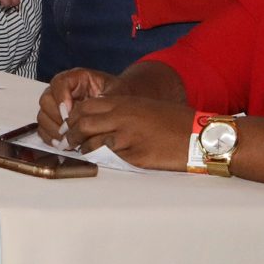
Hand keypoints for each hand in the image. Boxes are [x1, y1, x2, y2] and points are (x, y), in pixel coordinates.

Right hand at [34, 68, 114, 144]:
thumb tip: (92, 111)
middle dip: (57, 118)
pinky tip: (64, 144)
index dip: (61, 97)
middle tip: (70, 131)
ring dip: (54, 131)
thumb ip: (105, 99)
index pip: (59, 83)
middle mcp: (61, 90)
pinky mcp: (54, 120)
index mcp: (75, 78)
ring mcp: (55, 106)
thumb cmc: (118, 95)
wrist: (119, 104)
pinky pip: (43, 129)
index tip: (70, 111)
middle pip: (46, 100)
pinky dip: (51, 138)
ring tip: (69, 141)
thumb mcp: (116, 93)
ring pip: (42, 116)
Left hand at [62, 92, 194, 170]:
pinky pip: (108, 158)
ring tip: (83, 153)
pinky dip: (100, 159)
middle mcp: (121, 117)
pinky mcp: (133, 156)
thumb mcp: (143, 106)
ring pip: (91, 143)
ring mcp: (126, 137)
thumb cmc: (172, 120)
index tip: (69, 126)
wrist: (196, 134)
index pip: (85, 107)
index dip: (73, 118)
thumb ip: (119, 111)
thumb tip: (97, 122)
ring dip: (84, 149)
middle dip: (72, 135)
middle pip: (83, 124)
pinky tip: (101, 160)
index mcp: (123, 103)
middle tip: (68, 143)